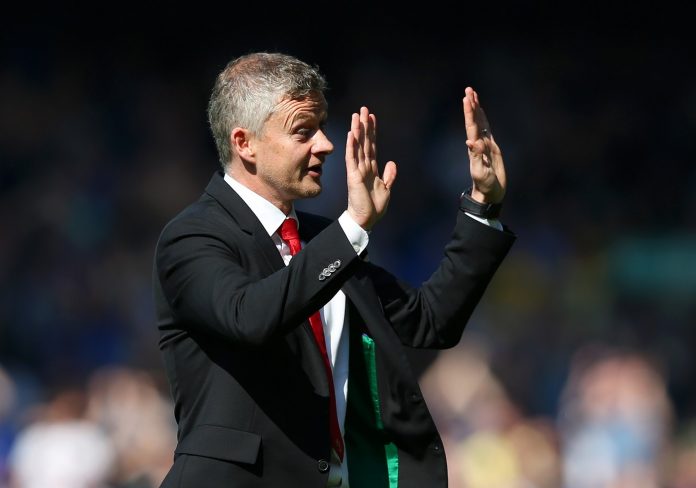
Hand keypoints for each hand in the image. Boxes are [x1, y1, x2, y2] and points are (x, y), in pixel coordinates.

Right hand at [345, 107, 396, 229]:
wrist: (366, 219)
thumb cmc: (374, 207)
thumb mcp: (386, 189)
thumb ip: (389, 176)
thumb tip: (392, 163)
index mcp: (371, 168)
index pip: (372, 146)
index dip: (372, 131)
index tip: (372, 117)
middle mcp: (363, 166)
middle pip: (364, 141)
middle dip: (364, 125)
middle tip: (363, 109)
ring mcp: (357, 170)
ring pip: (357, 146)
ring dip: (357, 130)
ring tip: (356, 116)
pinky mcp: (353, 175)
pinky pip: (351, 158)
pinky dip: (351, 146)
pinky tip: (351, 134)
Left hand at [464, 87, 505, 203]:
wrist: (490, 193)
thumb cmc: (484, 185)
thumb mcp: (480, 172)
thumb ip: (476, 157)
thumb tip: (470, 142)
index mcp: (474, 148)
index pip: (471, 126)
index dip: (469, 112)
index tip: (467, 99)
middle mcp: (478, 143)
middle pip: (474, 120)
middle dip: (471, 105)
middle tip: (468, 89)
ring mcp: (485, 145)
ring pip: (480, 122)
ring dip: (476, 109)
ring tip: (473, 94)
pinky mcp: (492, 148)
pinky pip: (487, 130)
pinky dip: (484, 119)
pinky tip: (481, 112)